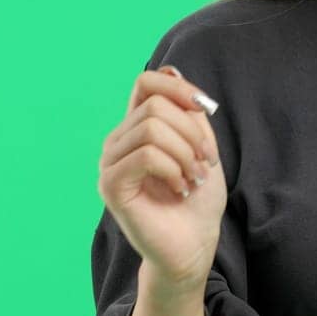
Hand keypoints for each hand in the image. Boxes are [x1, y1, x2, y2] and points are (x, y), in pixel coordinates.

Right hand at [97, 65, 225, 289]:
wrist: (193, 246)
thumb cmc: (197, 199)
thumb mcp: (202, 145)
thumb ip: (187, 111)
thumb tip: (172, 69)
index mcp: (136, 127)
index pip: (146, 81)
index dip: (178, 86)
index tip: (205, 109)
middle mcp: (118, 141)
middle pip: (155, 104)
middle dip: (192, 132)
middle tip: (205, 163)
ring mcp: (110, 163)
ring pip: (151, 127)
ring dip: (186, 153)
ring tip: (194, 178)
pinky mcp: (111, 186)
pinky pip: (145, 154)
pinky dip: (172, 168)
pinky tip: (180, 188)